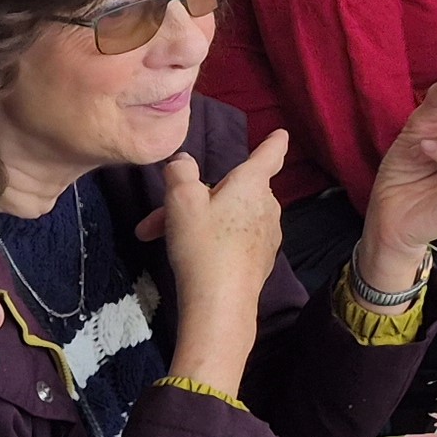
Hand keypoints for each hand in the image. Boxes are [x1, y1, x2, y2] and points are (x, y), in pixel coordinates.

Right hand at [144, 131, 287, 383]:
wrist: (220, 303)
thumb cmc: (203, 244)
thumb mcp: (181, 201)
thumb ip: (180, 173)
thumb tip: (183, 163)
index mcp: (252, 185)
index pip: (268, 155)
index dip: (273, 143)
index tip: (281, 133)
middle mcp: (267, 206)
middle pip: (231, 191)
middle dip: (194, 199)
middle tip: (156, 220)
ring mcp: (266, 235)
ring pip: (227, 216)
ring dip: (195, 223)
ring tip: (159, 239)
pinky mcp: (259, 260)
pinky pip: (233, 239)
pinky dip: (209, 241)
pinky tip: (188, 257)